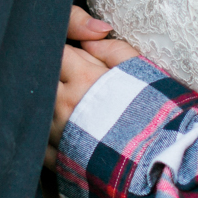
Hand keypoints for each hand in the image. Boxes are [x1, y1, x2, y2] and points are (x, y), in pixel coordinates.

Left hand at [48, 6, 140, 165]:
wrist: (159, 157)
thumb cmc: (153, 111)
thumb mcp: (139, 71)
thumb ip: (112, 49)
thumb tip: (89, 39)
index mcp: (84, 79)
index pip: (58, 52)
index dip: (66, 51)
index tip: (75, 59)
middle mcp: (65, 104)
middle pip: (42, 77)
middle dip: (51, 74)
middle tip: (69, 81)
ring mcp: (58, 131)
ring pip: (37, 107)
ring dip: (47, 103)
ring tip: (70, 107)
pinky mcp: (58, 157)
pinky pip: (40, 141)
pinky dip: (44, 134)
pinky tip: (61, 132)